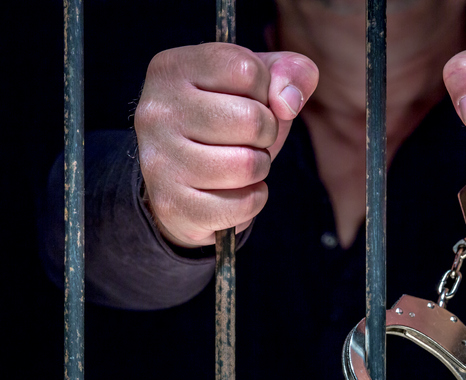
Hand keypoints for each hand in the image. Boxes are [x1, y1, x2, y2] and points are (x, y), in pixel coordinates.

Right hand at [135, 42, 318, 246]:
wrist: (182, 182)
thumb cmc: (227, 123)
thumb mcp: (259, 86)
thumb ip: (290, 73)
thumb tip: (288, 101)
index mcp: (172, 69)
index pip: (247, 70)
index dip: (265, 91)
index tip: (250, 101)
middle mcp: (156, 112)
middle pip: (252, 120)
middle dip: (267, 133)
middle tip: (249, 139)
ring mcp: (159, 161)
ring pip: (248, 165)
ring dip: (259, 168)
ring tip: (241, 163)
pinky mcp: (172, 205)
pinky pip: (243, 204)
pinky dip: (253, 200)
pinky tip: (234, 191)